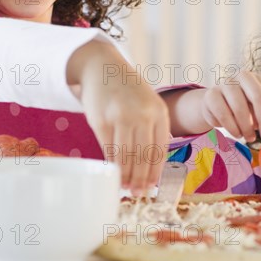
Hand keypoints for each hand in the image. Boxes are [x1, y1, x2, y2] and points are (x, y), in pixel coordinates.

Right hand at [67, 40, 169, 194]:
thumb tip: (156, 164)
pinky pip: (108, 149)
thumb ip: (156, 128)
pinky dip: (112, 164)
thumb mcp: (150, 102)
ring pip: (125, 156)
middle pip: (143, 156)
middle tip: (138, 193)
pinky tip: (113, 173)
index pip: (159, 149)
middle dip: (140, 178)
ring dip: (125, 175)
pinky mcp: (101, 121)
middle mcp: (142, 114)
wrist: (103, 68)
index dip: (155, 171)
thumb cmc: (129, 90)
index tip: (152, 186)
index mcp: (159, 111)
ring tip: (125, 187)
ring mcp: (121, 117)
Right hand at [200, 70, 260, 143]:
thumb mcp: (258, 113)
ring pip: (239, 107)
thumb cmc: (242, 108)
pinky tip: (236, 133)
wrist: (215, 104)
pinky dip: (232, 128)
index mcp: (259, 79)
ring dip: (247, 128)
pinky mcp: (211, 94)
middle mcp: (243, 76)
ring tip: (250, 137)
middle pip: (258, 97)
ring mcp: (225, 83)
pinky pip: (223, 114)